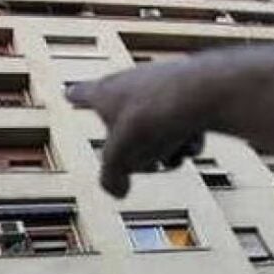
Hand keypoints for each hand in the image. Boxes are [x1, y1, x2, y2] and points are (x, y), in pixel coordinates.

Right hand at [66, 58, 219, 197]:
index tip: (69, 92)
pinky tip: (193, 143)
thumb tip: (117, 192)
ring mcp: (163, 83)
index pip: (82, 94)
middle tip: (144, 161)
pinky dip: (187, 138)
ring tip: (174, 153)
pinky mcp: (192, 89)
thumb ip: (111, 178)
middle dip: (135, 148)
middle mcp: (132, 81)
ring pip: (156, 128)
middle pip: (125, 125)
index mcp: (105, 92)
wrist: (204, 92)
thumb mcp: (120, 158)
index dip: (76, 96)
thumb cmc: (155, 116)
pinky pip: (183, 123)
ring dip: (164, 147)